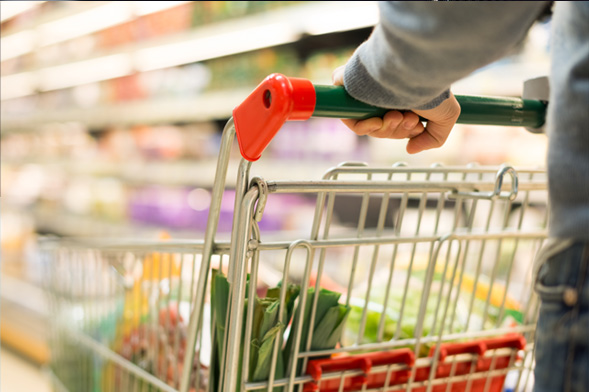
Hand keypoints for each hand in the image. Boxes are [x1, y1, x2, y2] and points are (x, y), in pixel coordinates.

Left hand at [332, 65, 460, 153]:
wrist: (416, 67)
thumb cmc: (432, 87)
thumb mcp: (446, 116)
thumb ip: (433, 138)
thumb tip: (410, 148)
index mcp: (402, 96)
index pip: (395, 124)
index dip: (404, 131)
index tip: (416, 127)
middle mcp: (383, 93)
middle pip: (382, 128)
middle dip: (397, 130)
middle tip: (409, 119)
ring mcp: (366, 91)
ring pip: (367, 126)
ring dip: (384, 129)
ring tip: (398, 116)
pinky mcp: (349, 87)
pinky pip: (349, 117)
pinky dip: (363, 126)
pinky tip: (378, 121)